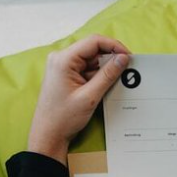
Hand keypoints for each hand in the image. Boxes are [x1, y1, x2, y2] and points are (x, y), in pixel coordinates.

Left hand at [27, 35, 130, 164]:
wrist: (48, 135)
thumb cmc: (63, 119)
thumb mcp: (90, 97)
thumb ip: (108, 75)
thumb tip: (123, 58)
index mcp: (63, 60)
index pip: (94, 41)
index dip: (114, 46)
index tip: (129, 56)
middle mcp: (61, 58)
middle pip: (93, 49)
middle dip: (110, 58)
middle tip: (126, 69)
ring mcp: (63, 66)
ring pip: (91, 60)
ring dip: (104, 69)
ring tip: (114, 83)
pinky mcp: (66, 74)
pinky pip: (86, 69)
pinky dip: (98, 76)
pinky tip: (103, 87)